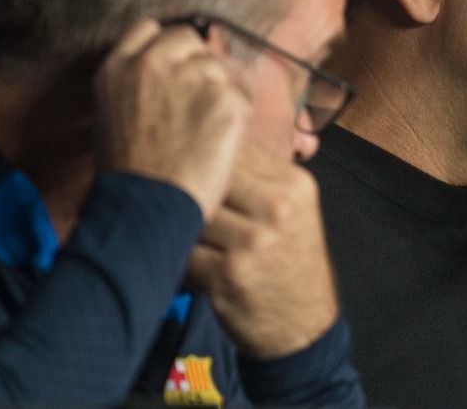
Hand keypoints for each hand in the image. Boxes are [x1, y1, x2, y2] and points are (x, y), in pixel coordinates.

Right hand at [94, 20, 250, 219]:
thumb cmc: (129, 173)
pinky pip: (241, 93)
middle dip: (194, 64)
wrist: (145, 208)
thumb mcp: (112, 115)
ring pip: (218, 66)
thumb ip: (138, 83)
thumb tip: (171, 71)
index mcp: (118, 67)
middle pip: (188, 40)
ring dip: (218, 89)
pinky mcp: (225, 98)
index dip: (165, 48)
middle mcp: (154, 63)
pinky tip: (219, 139)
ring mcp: (192, 77)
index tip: (174, 66)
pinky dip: (236, 113)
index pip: (150, 30)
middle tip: (194, 101)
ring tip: (202, 128)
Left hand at [186, 144, 339, 358]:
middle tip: (163, 189)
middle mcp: (278, 209)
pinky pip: (183, 249)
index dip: (203, 154)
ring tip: (169, 225)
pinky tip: (178, 257)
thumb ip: (259, 178)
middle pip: (210, 176)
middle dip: (185, 183)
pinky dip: (175, 253)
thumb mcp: (293, 211)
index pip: (235, 149)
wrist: (303, 326)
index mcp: (294, 185)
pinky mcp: (228, 274)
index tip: (182, 160)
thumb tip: (206, 140)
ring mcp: (254, 242)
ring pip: (190, 210)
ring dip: (175, 219)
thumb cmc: (289, 263)